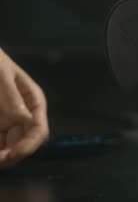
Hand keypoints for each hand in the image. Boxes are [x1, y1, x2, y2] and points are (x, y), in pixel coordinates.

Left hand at [0, 49, 48, 165]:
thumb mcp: (1, 75)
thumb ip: (12, 96)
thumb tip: (25, 119)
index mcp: (33, 101)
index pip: (39, 130)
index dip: (27, 146)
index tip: (9, 156)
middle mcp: (24, 114)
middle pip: (25, 142)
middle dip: (11, 155)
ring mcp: (9, 120)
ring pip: (10, 146)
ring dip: (2, 154)